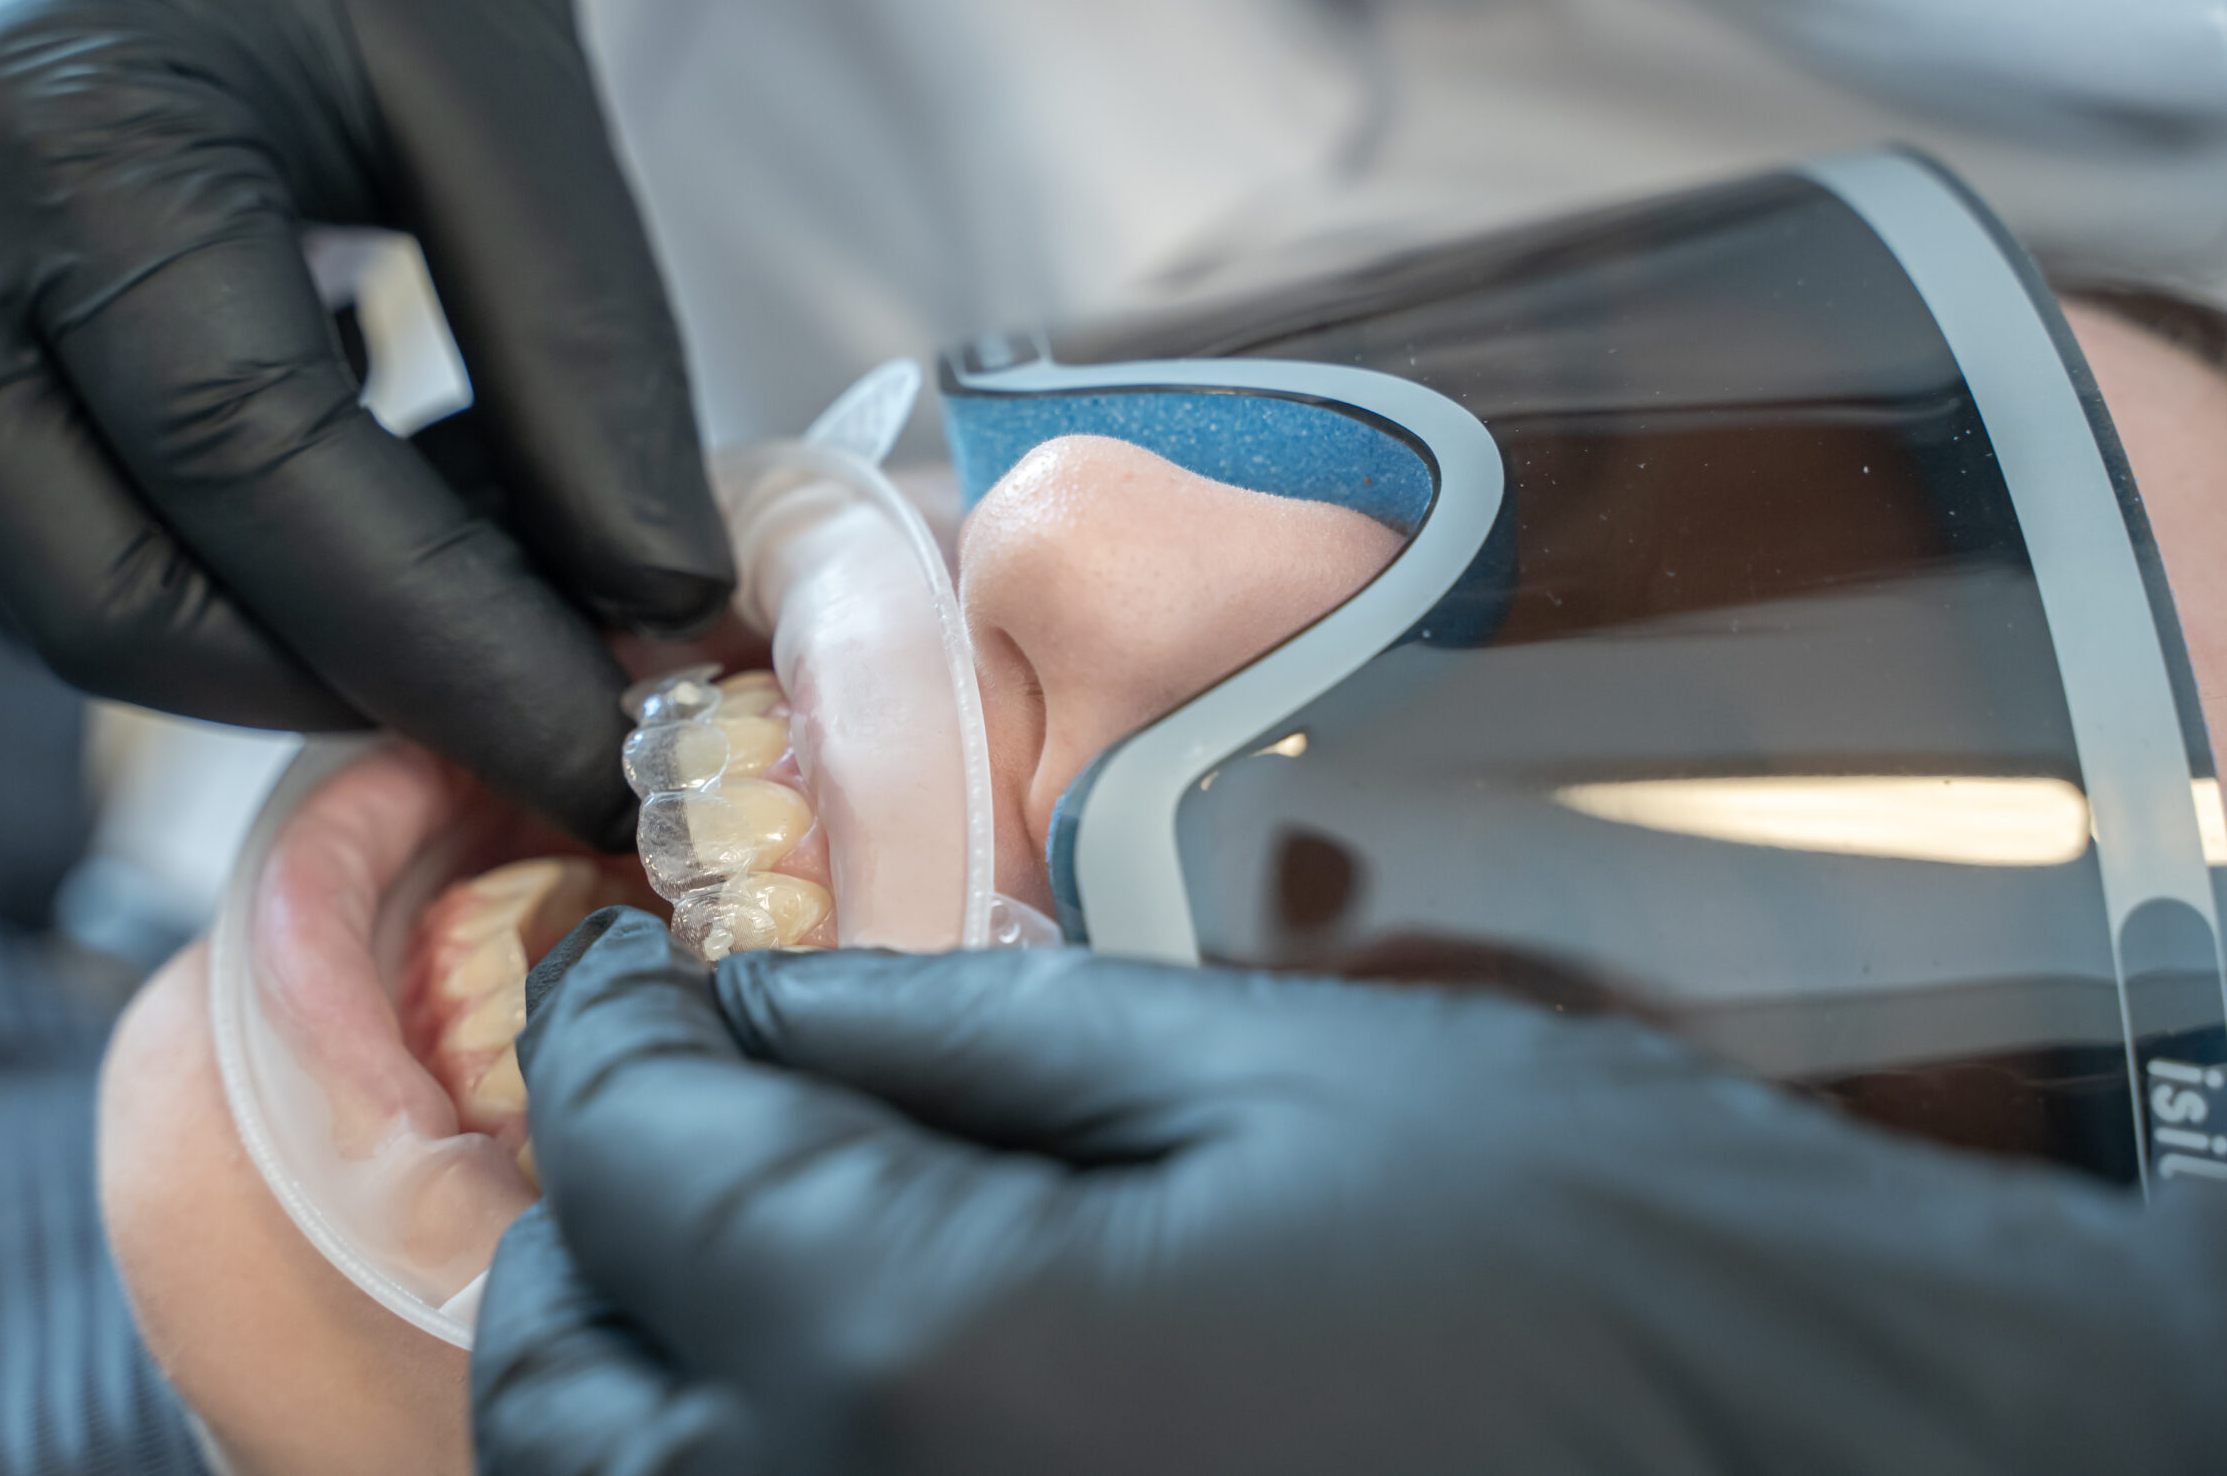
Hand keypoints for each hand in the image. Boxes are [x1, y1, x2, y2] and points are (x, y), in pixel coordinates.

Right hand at [0, 0, 728, 844]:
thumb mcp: (506, 77)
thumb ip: (584, 350)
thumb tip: (655, 592)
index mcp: (58, 137)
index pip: (259, 475)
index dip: (448, 638)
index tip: (608, 732)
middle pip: (123, 597)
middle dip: (359, 682)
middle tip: (556, 690)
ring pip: (80, 603)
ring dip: (302, 643)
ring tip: (499, 579)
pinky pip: (66, 545)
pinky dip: (240, 580)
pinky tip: (391, 516)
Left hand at [477, 913, 2226, 1474]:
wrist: (1813, 1462)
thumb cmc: (1582, 1258)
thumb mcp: (1258, 1067)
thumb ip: (958, 1038)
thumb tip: (766, 1004)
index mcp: (929, 1358)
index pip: (637, 1166)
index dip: (606, 1030)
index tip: (626, 959)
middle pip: (570, 1396)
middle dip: (592, 1223)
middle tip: (673, 1096)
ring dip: (643, 1376)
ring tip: (736, 1240)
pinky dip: (756, 1470)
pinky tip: (847, 1385)